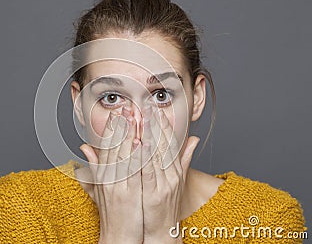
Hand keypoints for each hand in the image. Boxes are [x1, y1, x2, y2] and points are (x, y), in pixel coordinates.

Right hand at [80, 106, 143, 243]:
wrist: (117, 237)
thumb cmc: (111, 212)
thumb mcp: (98, 187)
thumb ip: (93, 165)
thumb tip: (83, 146)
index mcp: (103, 174)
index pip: (105, 147)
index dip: (111, 129)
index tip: (116, 113)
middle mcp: (108, 177)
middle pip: (114, 147)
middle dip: (120, 126)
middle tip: (127, 107)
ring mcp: (118, 185)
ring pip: (123, 155)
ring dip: (129, 135)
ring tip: (134, 117)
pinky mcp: (128, 194)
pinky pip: (133, 172)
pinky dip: (136, 157)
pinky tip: (142, 143)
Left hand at [141, 106, 199, 242]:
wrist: (161, 230)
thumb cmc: (165, 203)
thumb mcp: (177, 179)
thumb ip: (183, 158)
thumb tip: (194, 138)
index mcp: (175, 169)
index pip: (170, 142)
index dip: (163, 124)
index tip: (155, 108)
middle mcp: (172, 174)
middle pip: (164, 145)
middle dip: (156, 123)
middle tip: (148, 105)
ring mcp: (164, 183)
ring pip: (157, 155)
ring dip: (149, 134)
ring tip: (143, 117)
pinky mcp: (154, 194)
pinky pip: (149, 173)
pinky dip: (146, 158)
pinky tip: (141, 143)